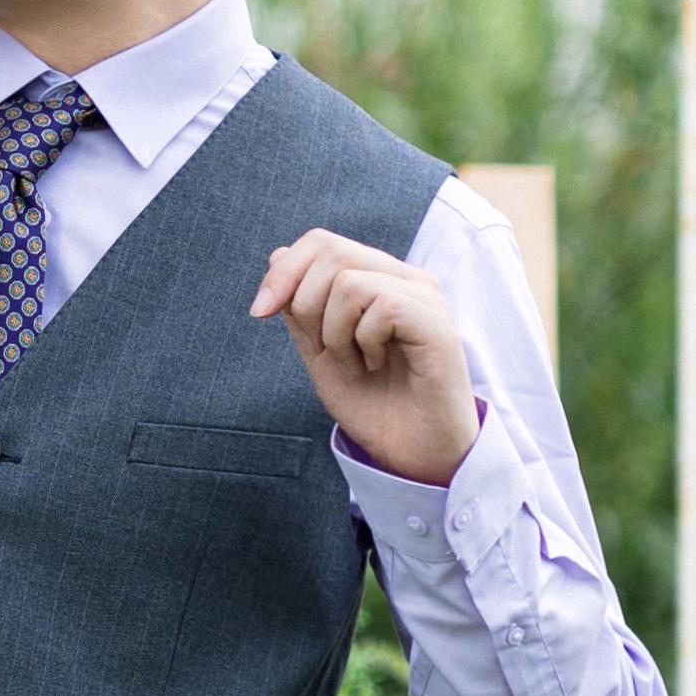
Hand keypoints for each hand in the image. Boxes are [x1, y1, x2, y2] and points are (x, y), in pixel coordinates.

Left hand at [248, 232, 478, 487]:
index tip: (259, 312)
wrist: (409, 452)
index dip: (283, 271)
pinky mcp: (436, 321)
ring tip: (354, 364)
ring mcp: (423, 296)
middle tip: (321, 348)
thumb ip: (300, 307)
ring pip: (349, 282)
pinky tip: (375, 367)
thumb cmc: (371, 404)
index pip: (321, 243)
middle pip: (331, 251)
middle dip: (305, 304)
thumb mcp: (320, 350)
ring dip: (334, 334)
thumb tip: (277, 256)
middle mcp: (404, 278)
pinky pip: (379, 307)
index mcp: (378, 279)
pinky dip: (362, 344)